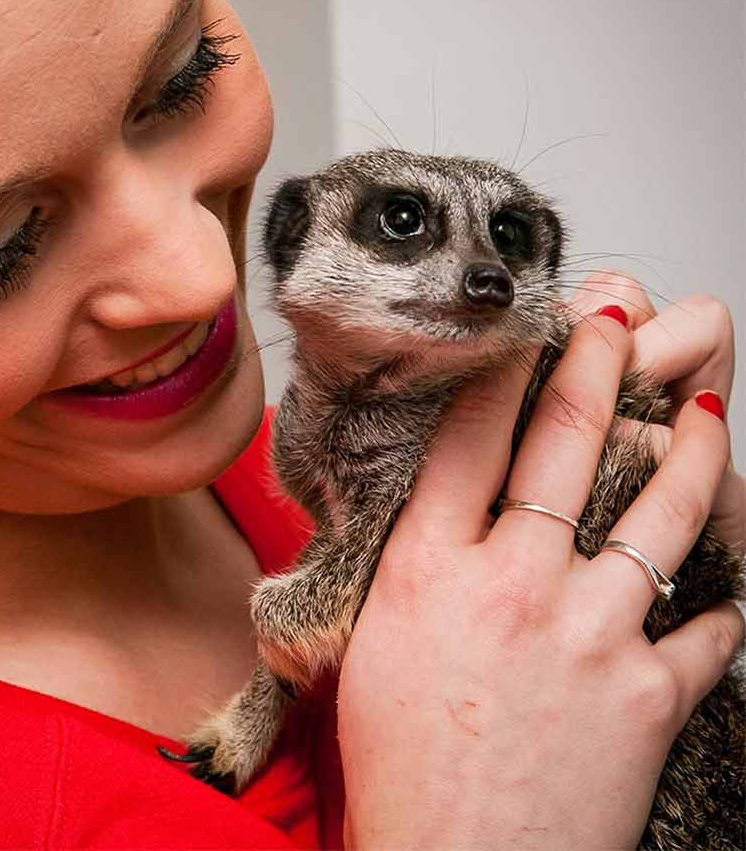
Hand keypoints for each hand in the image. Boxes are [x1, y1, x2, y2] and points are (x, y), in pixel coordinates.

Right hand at [338, 281, 743, 849]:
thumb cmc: (401, 762)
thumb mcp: (374, 643)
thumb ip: (412, 566)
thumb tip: (439, 510)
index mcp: (430, 570)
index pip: (468, 438)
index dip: (499, 370)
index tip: (522, 330)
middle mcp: (514, 584)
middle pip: (564, 446)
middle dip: (598, 367)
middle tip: (618, 321)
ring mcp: (590, 634)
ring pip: (661, 514)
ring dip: (693, 452)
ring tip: (709, 411)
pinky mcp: (650, 693)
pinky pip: (708, 623)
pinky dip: (722, 594)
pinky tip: (728, 575)